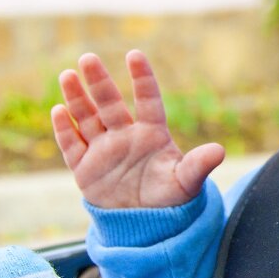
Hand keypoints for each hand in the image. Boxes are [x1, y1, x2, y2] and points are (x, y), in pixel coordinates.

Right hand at [51, 50, 224, 208]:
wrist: (146, 222)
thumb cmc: (170, 197)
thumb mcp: (186, 181)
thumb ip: (198, 165)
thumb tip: (219, 151)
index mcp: (152, 133)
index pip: (147, 99)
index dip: (142, 78)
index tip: (134, 55)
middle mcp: (125, 135)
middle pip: (110, 103)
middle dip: (98, 81)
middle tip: (88, 58)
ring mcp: (103, 149)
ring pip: (87, 118)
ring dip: (76, 98)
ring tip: (68, 75)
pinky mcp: (85, 167)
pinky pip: (72, 144)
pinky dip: (64, 129)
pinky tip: (58, 111)